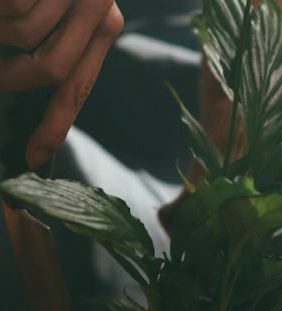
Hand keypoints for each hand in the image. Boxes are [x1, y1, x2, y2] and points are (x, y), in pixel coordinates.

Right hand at [0, 0, 123, 167]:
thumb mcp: (62, 9)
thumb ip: (58, 48)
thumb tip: (24, 86)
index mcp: (102, 25)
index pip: (78, 88)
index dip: (54, 126)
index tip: (33, 156)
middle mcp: (99, 9)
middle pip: (51, 70)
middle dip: (10, 77)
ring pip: (26, 37)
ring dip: (0, 30)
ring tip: (4, 12)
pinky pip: (16, 10)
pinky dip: (2, 7)